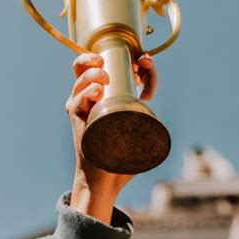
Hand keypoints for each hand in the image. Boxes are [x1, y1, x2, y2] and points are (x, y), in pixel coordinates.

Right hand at [66, 52, 157, 224]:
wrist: (105, 182)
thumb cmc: (121, 160)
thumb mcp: (141, 139)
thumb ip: (150, 129)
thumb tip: (163, 125)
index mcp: (107, 96)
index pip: (115, 66)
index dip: (132, 59)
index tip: (147, 63)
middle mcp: (91, 98)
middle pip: (89, 65)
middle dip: (106, 56)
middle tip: (127, 65)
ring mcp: (83, 108)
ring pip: (80, 78)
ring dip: (95, 71)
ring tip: (107, 77)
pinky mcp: (77, 123)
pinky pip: (75, 102)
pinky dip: (86, 92)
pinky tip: (98, 91)